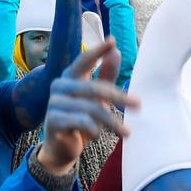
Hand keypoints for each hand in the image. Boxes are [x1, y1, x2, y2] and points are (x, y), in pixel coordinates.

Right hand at [37, 40, 134, 173]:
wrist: (62, 148)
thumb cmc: (81, 120)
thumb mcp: (98, 99)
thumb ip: (106, 76)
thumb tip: (116, 51)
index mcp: (70, 77)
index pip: (84, 60)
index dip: (98, 51)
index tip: (112, 41)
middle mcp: (59, 86)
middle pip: (94, 88)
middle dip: (118, 97)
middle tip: (139, 105)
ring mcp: (53, 103)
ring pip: (90, 108)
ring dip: (111, 121)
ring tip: (126, 133)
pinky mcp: (52, 120)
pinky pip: (80, 121)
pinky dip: (94, 130)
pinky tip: (98, 136)